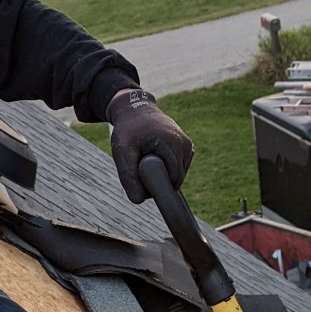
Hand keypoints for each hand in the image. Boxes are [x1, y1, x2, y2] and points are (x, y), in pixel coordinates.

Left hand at [108, 87, 193, 203]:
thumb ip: (128, 176)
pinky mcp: (187, 147)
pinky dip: (166, 167)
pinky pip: (178, 168)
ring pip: (177, 175)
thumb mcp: (122, 152)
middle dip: (159, 180)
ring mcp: (188, 146)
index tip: (141, 177)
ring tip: (146, 158)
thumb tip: (138, 201)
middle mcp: (185, 145)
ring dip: (162, 174)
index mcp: (173, 144)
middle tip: (140, 167)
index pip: (172, 181)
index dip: (156, 185)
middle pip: (176, 179)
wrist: (136, 110)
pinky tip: (155, 156)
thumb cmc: (128, 130)